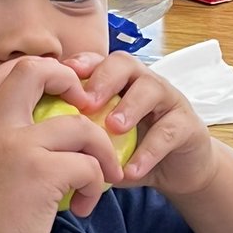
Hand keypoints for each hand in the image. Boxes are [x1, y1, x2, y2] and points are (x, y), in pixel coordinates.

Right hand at [0, 57, 124, 232]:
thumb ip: (0, 143)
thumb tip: (43, 133)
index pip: (5, 71)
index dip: (40, 72)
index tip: (62, 96)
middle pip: (35, 70)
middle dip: (71, 82)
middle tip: (88, 110)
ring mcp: (16, 147)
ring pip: (80, 125)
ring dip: (101, 152)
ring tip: (100, 179)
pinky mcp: (41, 174)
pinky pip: (89, 164)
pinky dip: (96, 185)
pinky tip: (84, 207)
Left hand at [63, 51, 218, 199]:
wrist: (179, 171)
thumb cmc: (134, 151)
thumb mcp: (104, 143)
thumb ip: (81, 138)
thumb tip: (44, 146)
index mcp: (119, 82)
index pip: (98, 61)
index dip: (80, 64)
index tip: (62, 77)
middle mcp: (143, 83)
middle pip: (124, 64)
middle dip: (104, 79)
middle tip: (86, 104)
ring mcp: (168, 100)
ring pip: (151, 88)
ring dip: (130, 107)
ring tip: (113, 128)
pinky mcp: (188, 125)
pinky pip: (169, 131)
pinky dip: (149, 151)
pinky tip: (131, 170)